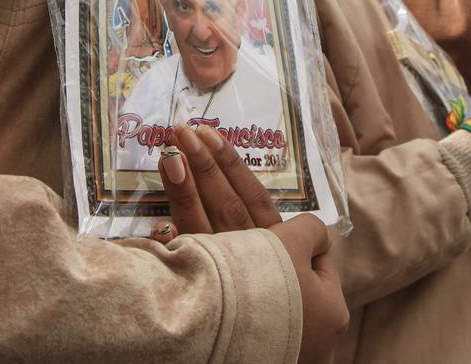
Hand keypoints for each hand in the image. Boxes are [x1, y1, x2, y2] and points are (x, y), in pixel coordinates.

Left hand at [150, 124, 348, 362]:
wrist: (292, 353)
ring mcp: (229, 276)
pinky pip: (190, 267)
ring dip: (186, 191)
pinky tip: (157, 225)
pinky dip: (173, 247)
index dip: (231, 165)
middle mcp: (252, 256)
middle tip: (184, 129)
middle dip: (205, 165)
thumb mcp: (313, 275)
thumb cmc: (297, 314)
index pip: (252, 196)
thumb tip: (290, 213)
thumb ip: (298, 242)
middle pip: (226, 204)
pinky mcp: (210, 295)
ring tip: (171, 155)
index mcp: (276, 244)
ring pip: (207, 227)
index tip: (211, 136)